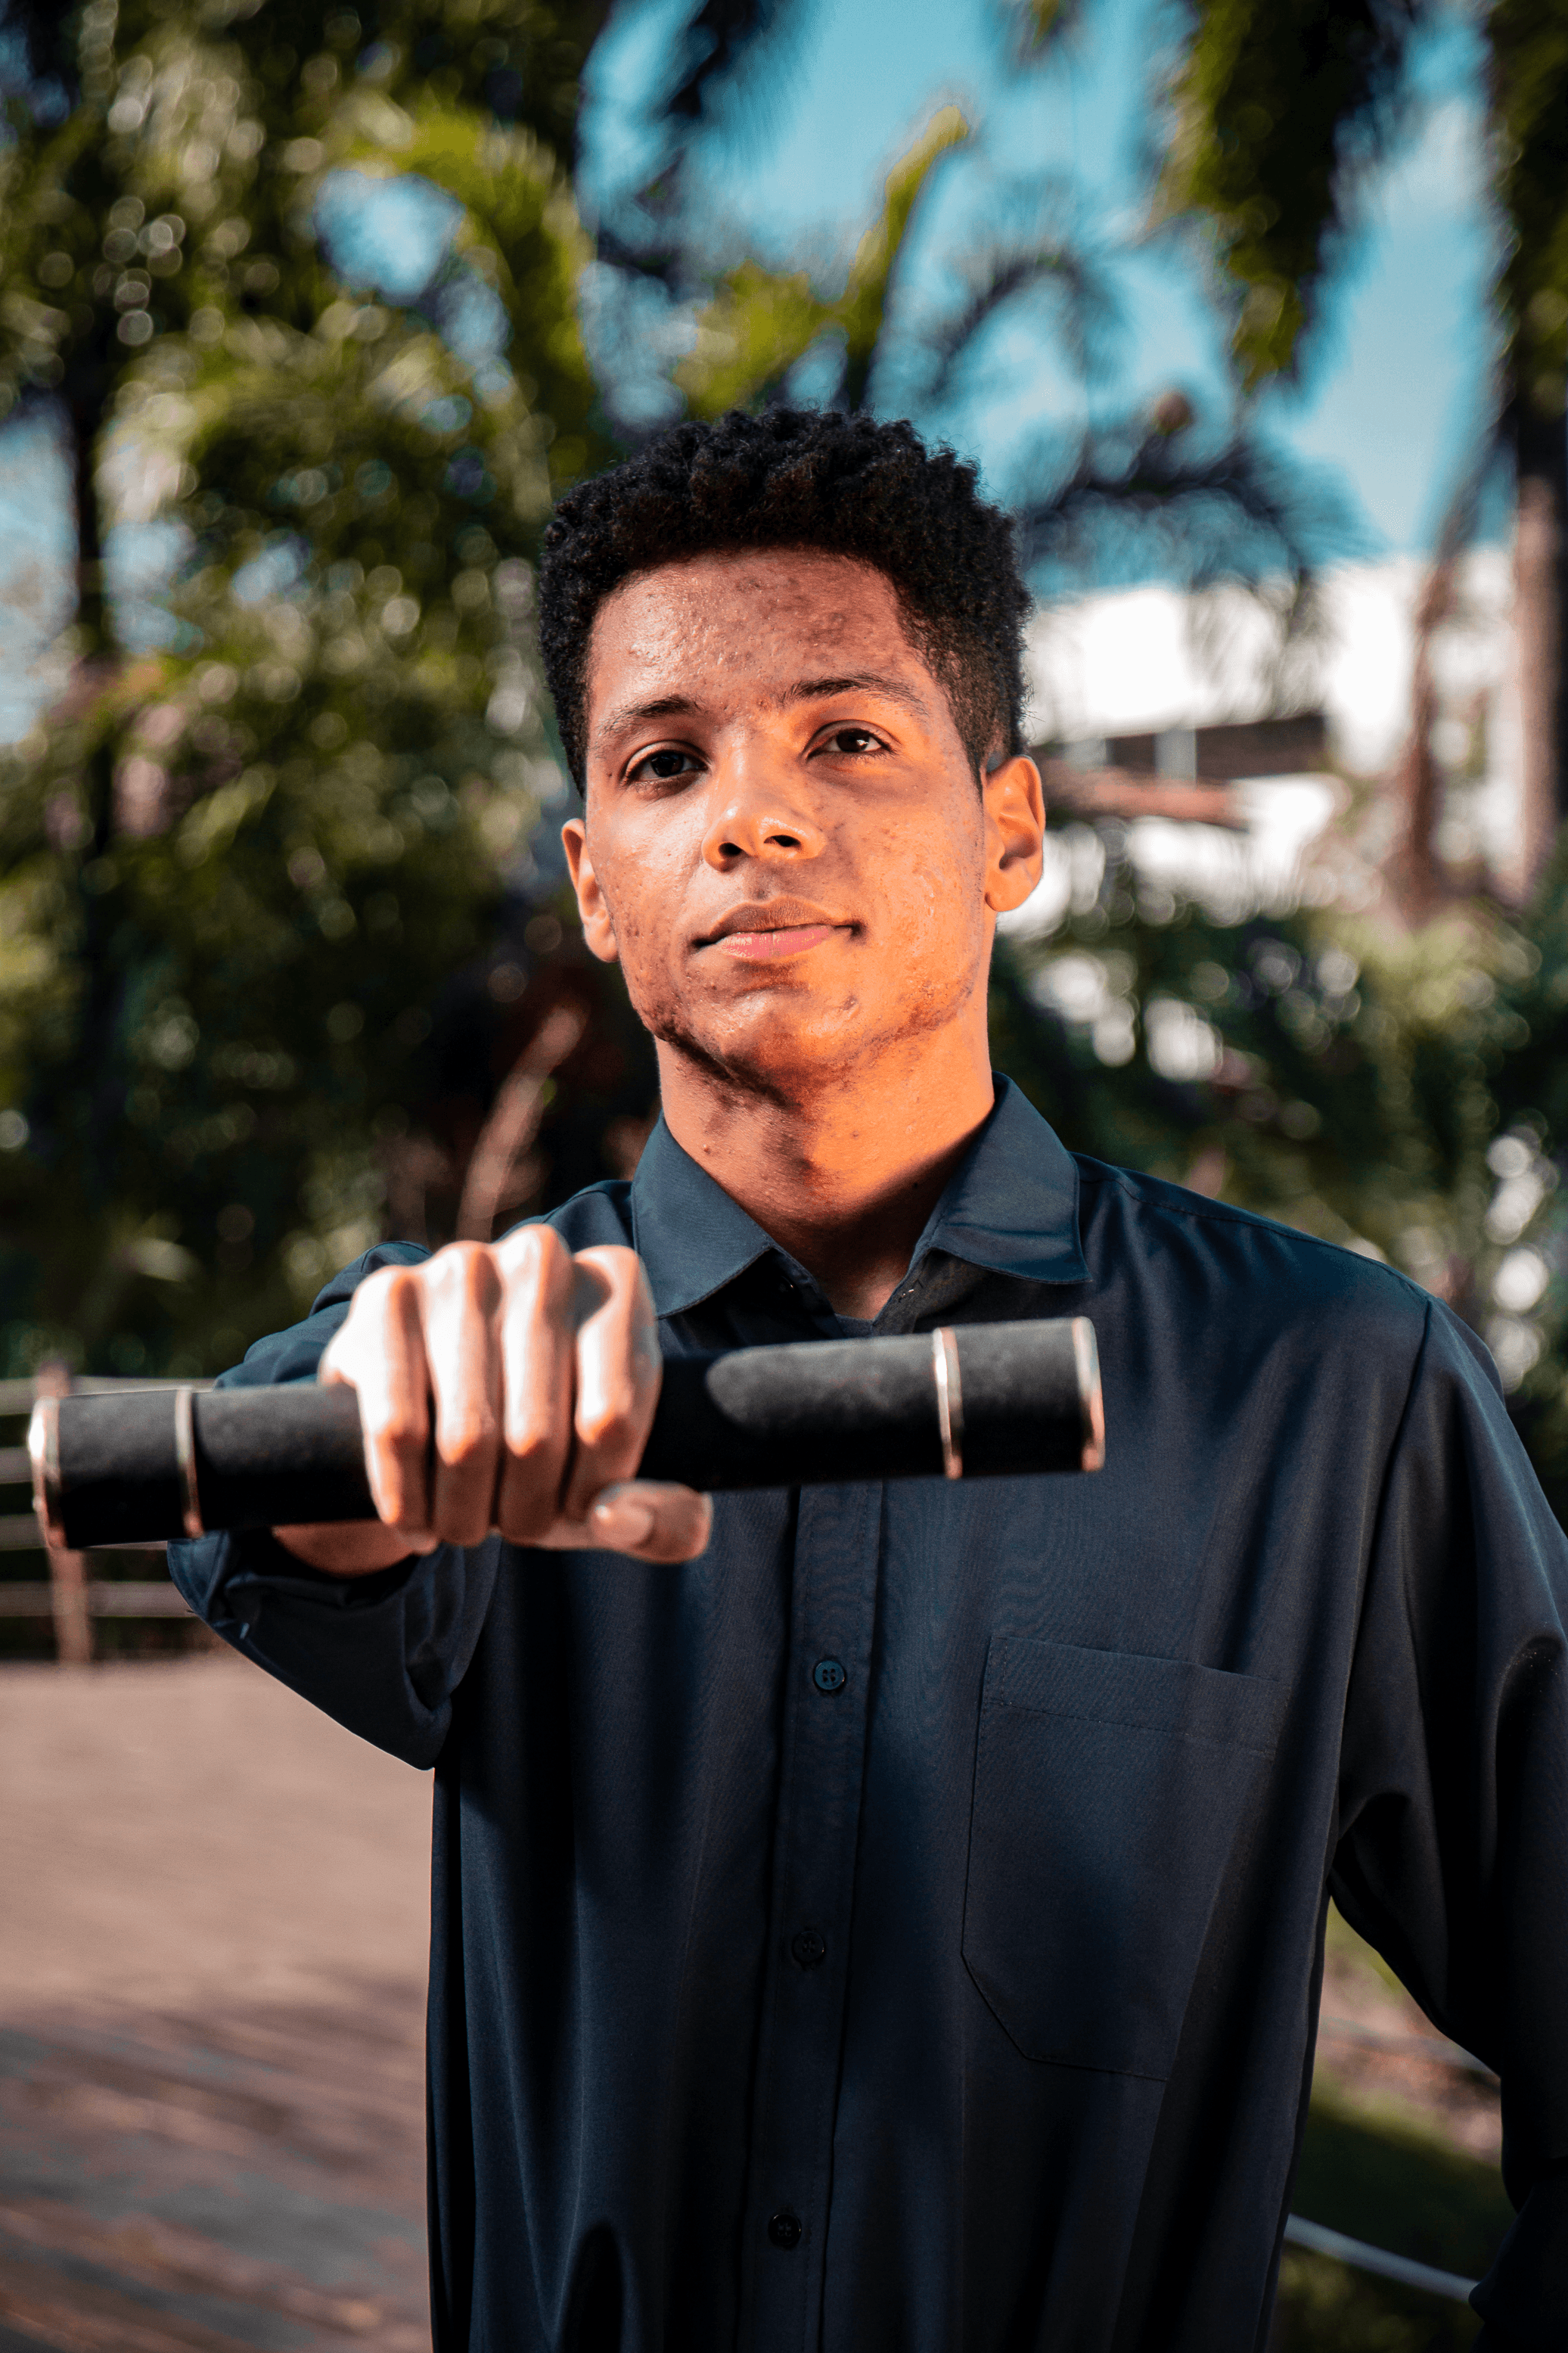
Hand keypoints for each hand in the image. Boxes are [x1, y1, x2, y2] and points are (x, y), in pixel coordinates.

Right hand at [274, 1228, 710, 1573]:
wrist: (432, 1398)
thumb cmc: (551, 1444)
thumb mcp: (622, 1484)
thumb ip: (667, 1519)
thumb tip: (611, 1515)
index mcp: (618, 1281)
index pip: (613, 1420)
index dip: (594, 1492)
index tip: (577, 1508)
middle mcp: (544, 1257)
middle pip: (537, 1436)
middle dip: (526, 1512)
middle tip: (516, 1528)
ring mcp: (461, 1268)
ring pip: (466, 1439)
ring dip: (465, 1516)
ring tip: (466, 1528)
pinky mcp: (388, 1296)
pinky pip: (397, 1429)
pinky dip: (407, 1498)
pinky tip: (416, 1520)